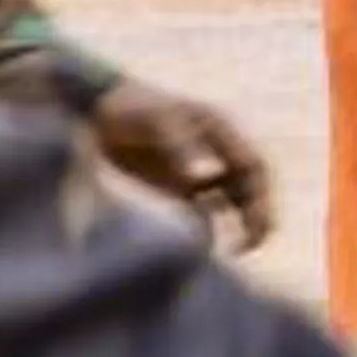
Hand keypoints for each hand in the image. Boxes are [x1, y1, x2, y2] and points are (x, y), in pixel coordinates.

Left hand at [89, 78, 274, 251]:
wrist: (95, 110)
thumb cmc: (130, 108)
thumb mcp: (158, 122)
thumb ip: (179, 150)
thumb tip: (199, 182)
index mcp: (222, 129)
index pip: (254, 165)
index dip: (260, 192)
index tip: (255, 218)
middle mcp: (217, 149)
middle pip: (251, 185)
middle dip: (259, 213)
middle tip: (254, 243)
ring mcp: (197, 167)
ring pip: (233, 199)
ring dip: (242, 222)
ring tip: (240, 248)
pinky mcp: (175, 183)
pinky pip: (202, 209)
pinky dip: (209, 226)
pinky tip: (207, 243)